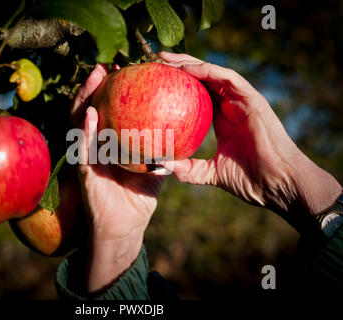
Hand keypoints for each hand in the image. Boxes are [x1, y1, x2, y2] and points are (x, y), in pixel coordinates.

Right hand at [72, 65, 163, 292]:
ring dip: (84, 99)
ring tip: (94, 77)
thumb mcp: (155, 167)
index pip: (109, 111)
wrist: (126, 227)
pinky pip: (83, 149)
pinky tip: (90, 114)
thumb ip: (163, 149)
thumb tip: (184, 128)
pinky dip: (85, 131)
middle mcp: (95, 146)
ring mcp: (87, 157)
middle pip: (92, 109)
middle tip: (106, 65)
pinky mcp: (83, 172)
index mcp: (110, 143)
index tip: (125, 70)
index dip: (113, 91)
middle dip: (95, 86)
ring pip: (80, 123)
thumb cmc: (140, 197)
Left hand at [158, 52, 341, 227]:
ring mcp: (243, 101)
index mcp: (222, 119)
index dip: (179, 85)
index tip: (157, 80)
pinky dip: (208, 71)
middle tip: (157, 61)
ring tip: (167, 59)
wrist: (277, 184)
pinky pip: (228, 79)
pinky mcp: (252, 100)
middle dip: (180, 67)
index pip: (198, 95)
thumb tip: (162, 166)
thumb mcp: (211, 173)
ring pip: (214, 73)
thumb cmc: (250, 180)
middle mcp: (232, 106)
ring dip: (190, 63)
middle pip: (203, 79)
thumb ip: (188, 169)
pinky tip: (188, 69)